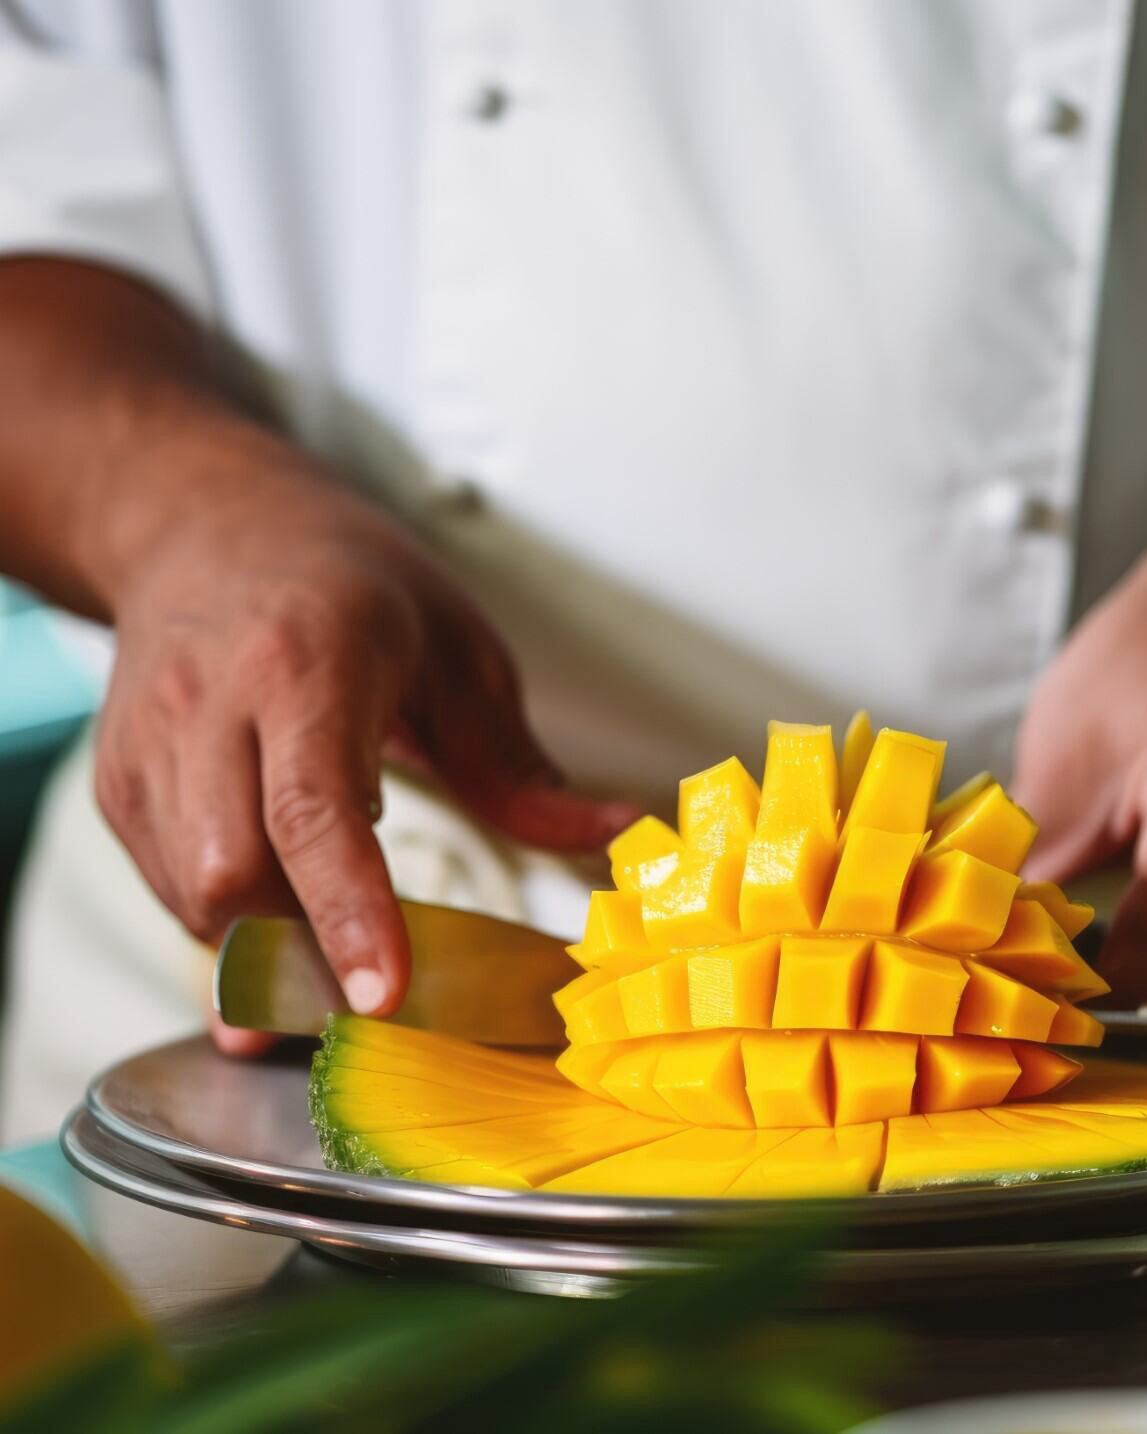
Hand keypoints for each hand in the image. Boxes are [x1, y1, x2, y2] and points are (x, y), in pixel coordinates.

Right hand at [93, 426, 637, 1046]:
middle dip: (303, 953)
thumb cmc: (345, 582)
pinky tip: (284, 906)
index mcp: (306, 665)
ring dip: (269, 949)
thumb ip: (522, 767)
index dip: (348, 912)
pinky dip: (233, 924)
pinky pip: (170, 890)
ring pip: (194, 898)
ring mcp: (149, 747)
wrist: (204, 526)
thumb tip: (611, 835)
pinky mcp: (118, 783)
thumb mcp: (458, 652)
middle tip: (380, 993)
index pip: (314, 810)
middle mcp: (210, 706)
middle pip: (233, 876)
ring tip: (337, 951)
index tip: (381, 994)